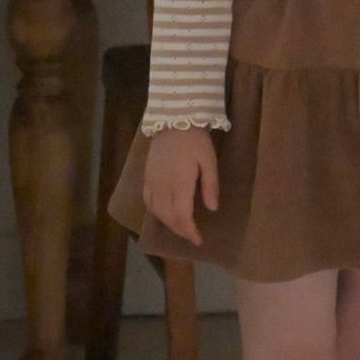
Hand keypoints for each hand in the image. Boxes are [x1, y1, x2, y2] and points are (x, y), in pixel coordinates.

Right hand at [142, 127, 218, 245]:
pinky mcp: (146, 175)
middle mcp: (163, 186)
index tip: (198, 240)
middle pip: (168, 217)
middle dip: (180, 230)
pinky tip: (162, 215)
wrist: (173, 119)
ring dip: (168, 224)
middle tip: (192, 237)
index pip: (182, 216)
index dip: (189, 231)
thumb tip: (212, 209)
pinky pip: (147, 200)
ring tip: (180, 229)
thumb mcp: (209, 160)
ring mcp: (152, 181)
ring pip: (156, 211)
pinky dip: (155, 212)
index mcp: (180, 183)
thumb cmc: (195, 139)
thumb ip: (210, 185)